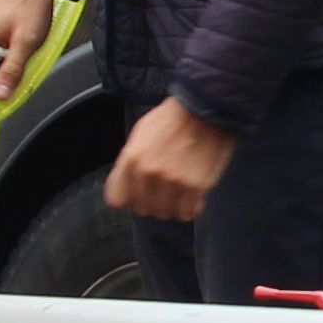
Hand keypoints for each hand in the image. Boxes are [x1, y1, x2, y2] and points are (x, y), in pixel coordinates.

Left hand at [104, 96, 236, 223]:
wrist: (205, 108)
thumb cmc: (173, 118)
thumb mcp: (140, 134)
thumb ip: (130, 161)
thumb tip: (127, 185)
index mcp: (132, 158)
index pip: (117, 199)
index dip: (129, 197)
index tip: (138, 193)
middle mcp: (149, 173)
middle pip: (143, 208)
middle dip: (152, 201)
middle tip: (164, 190)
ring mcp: (173, 182)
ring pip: (165, 213)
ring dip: (172, 206)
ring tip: (179, 192)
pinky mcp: (196, 187)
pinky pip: (187, 212)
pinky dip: (190, 207)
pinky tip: (193, 196)